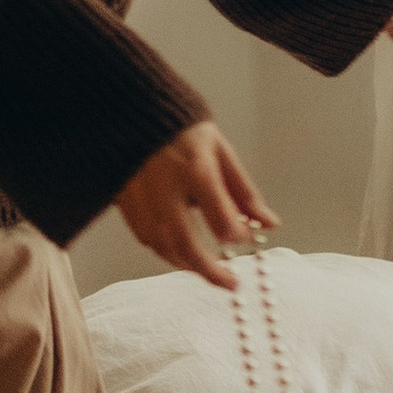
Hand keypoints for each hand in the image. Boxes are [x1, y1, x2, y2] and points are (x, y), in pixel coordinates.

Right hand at [116, 121, 273, 289]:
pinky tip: (179, 251)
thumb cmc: (183, 129)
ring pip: (160, 245)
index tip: (243, 236)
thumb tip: (269, 223)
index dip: (235, 234)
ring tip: (207, 269)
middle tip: (230, 283)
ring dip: (185, 264)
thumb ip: (243, 192)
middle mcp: (164, 186)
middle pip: (184, 243)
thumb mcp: (220, 151)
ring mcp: (139, 195)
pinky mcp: (123, 199)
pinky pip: (143, 236)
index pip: (220, 219)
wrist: (133, 108)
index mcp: (195, 168)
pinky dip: (163, 249)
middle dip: (209, 271)